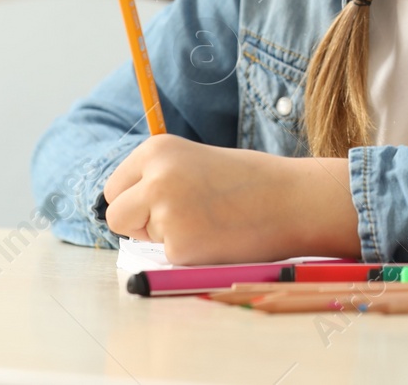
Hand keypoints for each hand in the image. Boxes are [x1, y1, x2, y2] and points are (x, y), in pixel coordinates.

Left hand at [101, 134, 361, 264]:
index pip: (115, 187)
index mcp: (156, 149)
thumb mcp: (194, 162)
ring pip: (140, 238)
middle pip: (115, 214)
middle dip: (138, 223)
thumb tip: (122, 208)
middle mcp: (155, 177)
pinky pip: (168, 257)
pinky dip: (189, 254)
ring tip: (207, 221)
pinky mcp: (180, 247)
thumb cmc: (249, 181)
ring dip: (164, 237)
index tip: (161, 201)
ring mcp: (166, 212)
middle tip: (180, 218)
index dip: (135, 199)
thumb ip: (159, 178)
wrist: (293, 200)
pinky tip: (218, 237)